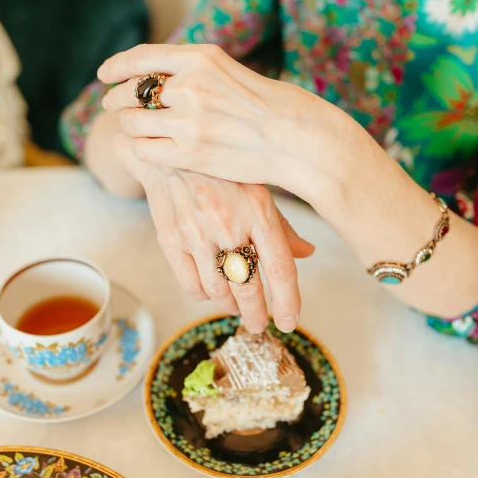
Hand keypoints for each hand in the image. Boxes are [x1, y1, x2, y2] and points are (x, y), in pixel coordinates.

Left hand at [99, 43, 339, 195]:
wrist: (295, 137)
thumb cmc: (268, 106)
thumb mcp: (229, 72)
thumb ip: (193, 72)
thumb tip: (155, 78)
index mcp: (200, 58)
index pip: (142, 57)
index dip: (117, 66)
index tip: (104, 74)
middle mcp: (189, 85)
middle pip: (131, 90)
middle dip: (116, 99)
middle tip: (112, 107)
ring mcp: (188, 120)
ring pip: (133, 122)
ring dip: (130, 127)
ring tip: (136, 131)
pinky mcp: (190, 153)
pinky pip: (145, 149)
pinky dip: (141, 149)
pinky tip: (149, 150)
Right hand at [116, 149, 313, 332]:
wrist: (170, 152)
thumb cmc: (222, 173)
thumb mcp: (258, 190)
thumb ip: (282, 226)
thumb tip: (307, 254)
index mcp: (258, 210)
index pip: (280, 267)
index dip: (287, 301)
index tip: (288, 322)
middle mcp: (228, 223)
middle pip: (248, 287)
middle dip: (256, 314)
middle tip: (259, 325)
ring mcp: (197, 233)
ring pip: (218, 290)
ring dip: (230, 306)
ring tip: (236, 307)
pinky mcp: (171, 240)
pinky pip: (191, 284)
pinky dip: (204, 295)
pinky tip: (211, 291)